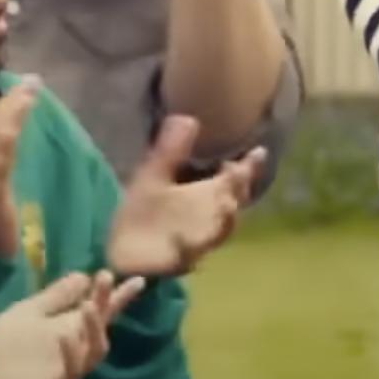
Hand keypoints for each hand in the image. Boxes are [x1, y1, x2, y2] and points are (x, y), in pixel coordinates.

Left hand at [0, 270, 139, 378]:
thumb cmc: (4, 342)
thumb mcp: (29, 311)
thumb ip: (55, 296)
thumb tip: (83, 275)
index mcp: (70, 325)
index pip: (101, 309)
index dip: (119, 296)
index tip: (138, 279)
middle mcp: (77, 345)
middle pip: (101, 324)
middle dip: (106, 301)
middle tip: (105, 277)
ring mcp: (71, 367)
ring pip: (95, 350)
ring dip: (94, 327)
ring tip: (87, 305)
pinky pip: (73, 370)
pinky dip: (71, 353)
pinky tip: (64, 336)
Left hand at [107, 115, 264, 278]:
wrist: (120, 249)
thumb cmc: (141, 212)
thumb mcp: (153, 176)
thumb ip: (170, 150)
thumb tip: (187, 117)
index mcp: (205, 195)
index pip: (234, 179)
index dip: (249, 168)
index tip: (258, 151)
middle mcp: (208, 217)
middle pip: (233, 203)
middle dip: (239, 190)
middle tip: (239, 172)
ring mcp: (197, 240)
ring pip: (220, 231)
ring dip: (225, 219)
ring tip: (227, 204)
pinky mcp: (180, 260)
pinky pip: (189, 255)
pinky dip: (188, 247)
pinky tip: (179, 237)